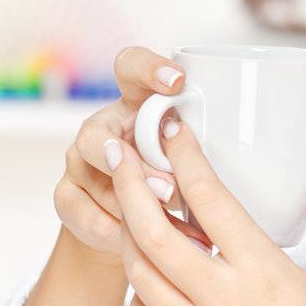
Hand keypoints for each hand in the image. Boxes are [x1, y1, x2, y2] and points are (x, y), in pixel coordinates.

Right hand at [53, 46, 214, 264]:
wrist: (134, 224)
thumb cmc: (171, 178)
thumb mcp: (189, 157)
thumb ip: (195, 148)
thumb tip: (238, 157)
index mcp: (136, 103)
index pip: (131, 66)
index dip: (148, 69)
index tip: (177, 81)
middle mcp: (103, 126)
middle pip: (95, 133)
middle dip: (131, 163)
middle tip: (168, 189)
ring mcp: (79, 160)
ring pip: (91, 175)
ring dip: (127, 201)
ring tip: (164, 221)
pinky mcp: (67, 194)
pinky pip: (79, 209)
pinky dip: (110, 226)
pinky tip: (134, 239)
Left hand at [105, 111, 305, 305]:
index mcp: (267, 274)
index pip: (210, 200)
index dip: (185, 155)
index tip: (172, 125)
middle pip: (153, 233)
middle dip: (130, 184)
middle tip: (121, 151)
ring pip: (140, 276)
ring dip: (131, 234)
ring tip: (134, 206)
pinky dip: (140, 293)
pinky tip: (156, 275)